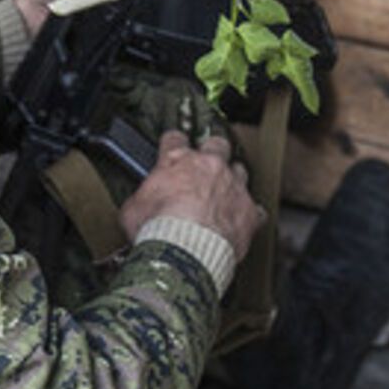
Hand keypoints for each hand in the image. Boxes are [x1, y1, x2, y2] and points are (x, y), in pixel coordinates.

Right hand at [119, 131, 264, 260]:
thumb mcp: (133, 209)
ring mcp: (232, 186)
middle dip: (213, 150)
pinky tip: (244, 221)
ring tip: (226, 192)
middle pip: (217, 144)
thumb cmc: (156, 228)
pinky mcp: (249, 211)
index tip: (173, 146)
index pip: (175, 139)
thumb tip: (138, 205)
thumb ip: (142, 198)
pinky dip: (250, 214)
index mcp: (177, 161)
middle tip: (208, 160)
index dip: (174, 142)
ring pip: (240, 171)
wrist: (185, 250)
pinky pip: (256, 209)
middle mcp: (209, 167)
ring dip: (233, 180)